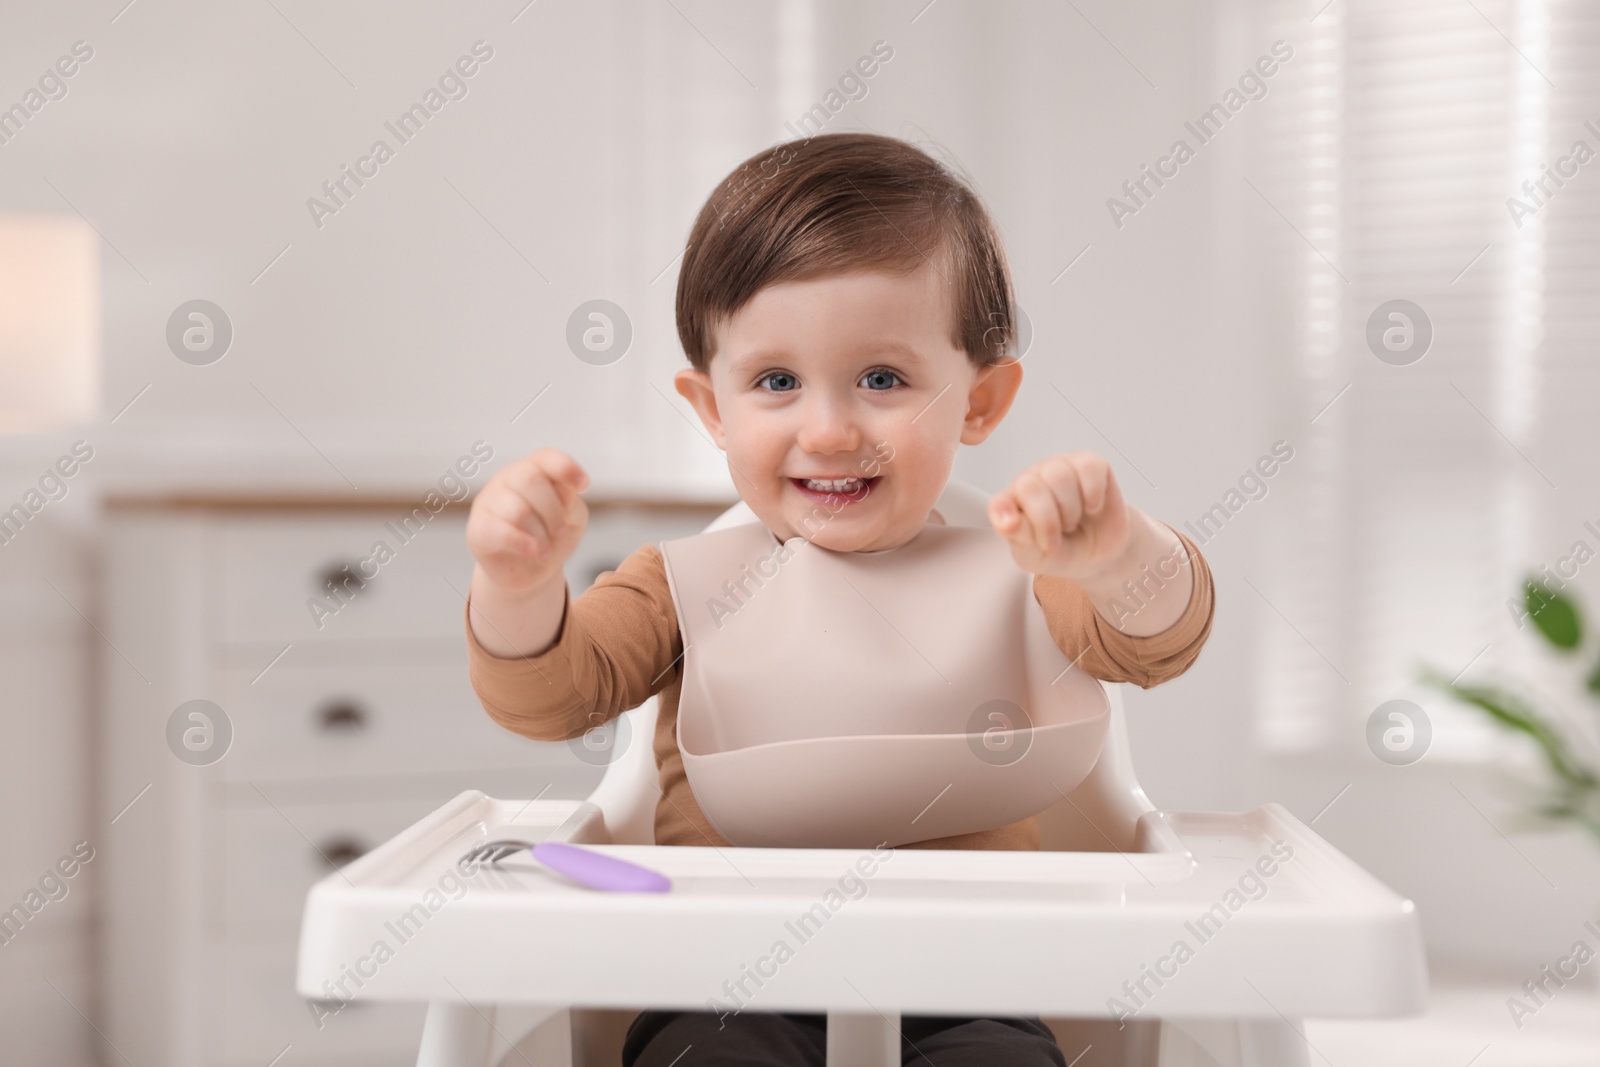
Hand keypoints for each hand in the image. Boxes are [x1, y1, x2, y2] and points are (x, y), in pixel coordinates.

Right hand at [466, 448, 589, 595]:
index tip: (583, 486)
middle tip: (560, 531)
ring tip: (545, 549)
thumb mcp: (572, 519)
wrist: (529, 572)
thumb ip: (570, 502)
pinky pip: (499, 530)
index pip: (546, 457)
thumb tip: (563, 492)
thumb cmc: (551, 537)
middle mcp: (508, 478)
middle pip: (529, 477)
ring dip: (540, 535)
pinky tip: (531, 550)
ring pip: (517, 509)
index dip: (565, 467)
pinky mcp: (478, 528)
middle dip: (552, 510)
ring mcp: (489, 501)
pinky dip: (522, 542)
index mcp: (535, 469)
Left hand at [988, 452, 1131, 581]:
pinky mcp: (1089, 464)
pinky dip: (1093, 494)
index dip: (1006, 516)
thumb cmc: (1061, 551)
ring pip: (1060, 475)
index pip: (1000, 502)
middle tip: (1056, 539)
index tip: (1015, 529)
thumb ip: (1018, 537)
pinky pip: (1089, 468)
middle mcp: (1033, 479)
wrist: (1097, 555)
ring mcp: (1060, 468)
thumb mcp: (1035, 556)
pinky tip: (1091, 507)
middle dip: (1047, 520)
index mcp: (1011, 502)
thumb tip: (1006, 522)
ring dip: (1071, 509)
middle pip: (1031, 486)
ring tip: (1073, 521)